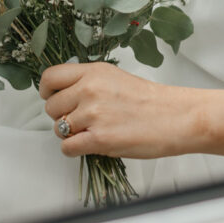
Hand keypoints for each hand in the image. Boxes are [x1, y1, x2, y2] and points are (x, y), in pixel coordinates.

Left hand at [39, 62, 199, 158]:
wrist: (176, 117)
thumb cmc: (151, 101)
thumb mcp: (115, 78)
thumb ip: (88, 82)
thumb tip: (65, 94)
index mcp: (93, 72)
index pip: (50, 77)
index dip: (47, 91)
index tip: (52, 98)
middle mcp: (89, 90)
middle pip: (51, 106)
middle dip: (61, 116)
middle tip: (80, 120)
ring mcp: (93, 114)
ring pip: (58, 128)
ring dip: (70, 134)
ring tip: (91, 132)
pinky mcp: (99, 139)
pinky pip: (67, 147)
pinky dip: (74, 150)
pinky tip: (90, 146)